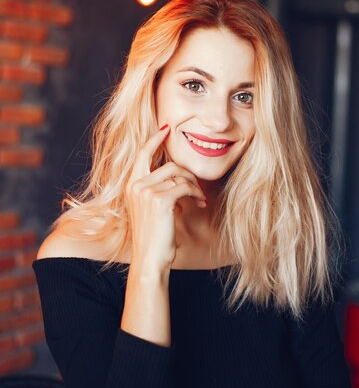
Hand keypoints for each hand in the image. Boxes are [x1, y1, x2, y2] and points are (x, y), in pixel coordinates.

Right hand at [125, 124, 205, 272]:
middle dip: (188, 173)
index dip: (155, 139)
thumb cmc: (153, 236)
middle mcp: (135, 185)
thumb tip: (176, 178)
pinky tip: (200, 203)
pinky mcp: (160, 199)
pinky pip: (185, 187)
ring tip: (200, 198)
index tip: (166, 128)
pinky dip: (196, 194)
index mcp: (130, 185)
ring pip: (179, 175)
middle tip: (197, 186)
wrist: (150, 259)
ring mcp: (146, 191)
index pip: (142, 154)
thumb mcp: (150, 209)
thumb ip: (157, 190)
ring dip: (194, 186)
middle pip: (169, 165)